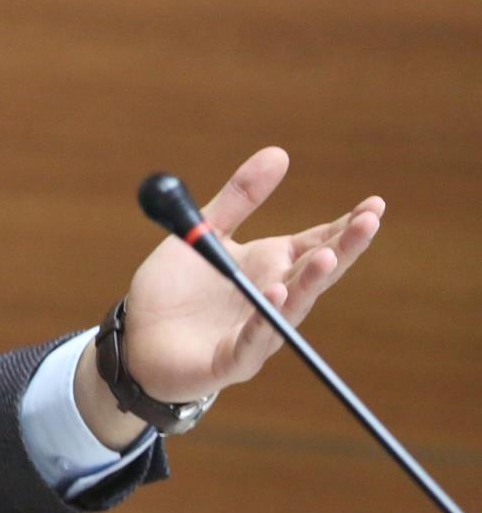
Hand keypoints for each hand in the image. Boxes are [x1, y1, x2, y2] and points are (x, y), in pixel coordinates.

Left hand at [77, 147, 383, 446]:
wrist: (137, 340)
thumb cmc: (176, 291)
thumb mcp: (205, 233)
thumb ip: (239, 198)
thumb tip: (279, 152)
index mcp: (269, 267)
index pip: (316, 244)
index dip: (344, 227)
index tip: (374, 205)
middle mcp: (271, 298)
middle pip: (314, 272)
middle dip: (343, 248)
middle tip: (369, 222)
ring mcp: (254, 332)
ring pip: (290, 308)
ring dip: (309, 282)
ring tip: (327, 257)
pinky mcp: (229, 359)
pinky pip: (250, 342)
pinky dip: (265, 321)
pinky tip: (277, 295)